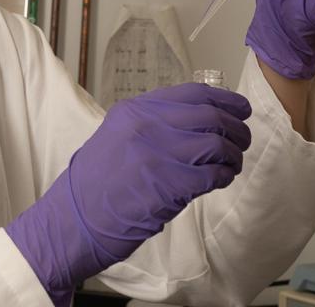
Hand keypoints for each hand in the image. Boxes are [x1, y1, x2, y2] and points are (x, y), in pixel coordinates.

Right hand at [5, 83, 252, 304]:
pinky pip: (212, 174)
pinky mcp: (168, 185)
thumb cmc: (95, 184)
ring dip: (233, 155)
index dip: (225, 99)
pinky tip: (221, 180)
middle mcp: (147, 125)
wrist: (72, 221)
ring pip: (217, 144)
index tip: (240, 109)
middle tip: (242, 141)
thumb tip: (198, 120)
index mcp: (135, 109)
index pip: (193, 93)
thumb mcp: (117, 136)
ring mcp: (158, 154)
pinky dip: (224, 176)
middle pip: (211, 116)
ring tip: (232, 164)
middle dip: (236, 128)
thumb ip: (152, 123)